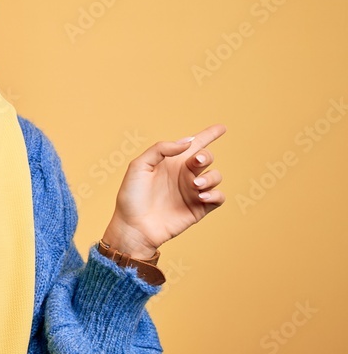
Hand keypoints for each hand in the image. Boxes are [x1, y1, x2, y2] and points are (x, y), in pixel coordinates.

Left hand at [102, 124, 225, 258]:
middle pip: (207, 158)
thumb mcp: (139, 166)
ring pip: (215, 176)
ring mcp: (192, 192)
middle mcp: (184, 175)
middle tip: (196, 162)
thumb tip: (187, 142)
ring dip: (210, 178)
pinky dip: (215, 194)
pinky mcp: (198, 209)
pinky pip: (218, 197)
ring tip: (195, 186)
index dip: (208, 134)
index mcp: (171, 162)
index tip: (222, 127)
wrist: (133, 227)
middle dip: (206, 156)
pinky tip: (201, 196)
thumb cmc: (131, 197)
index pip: (193, 144)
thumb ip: (161, 149)